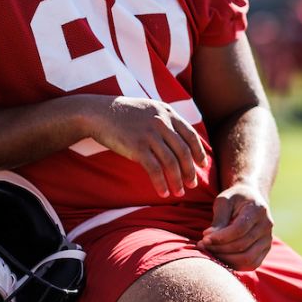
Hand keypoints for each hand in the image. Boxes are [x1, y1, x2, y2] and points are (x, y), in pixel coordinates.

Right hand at [88, 97, 208, 197]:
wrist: (98, 113)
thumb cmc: (124, 114)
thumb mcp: (150, 109)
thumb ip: (165, 120)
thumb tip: (180, 138)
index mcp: (167, 113)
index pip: (191, 135)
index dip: (199, 152)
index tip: (203, 165)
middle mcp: (161, 122)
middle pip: (184, 151)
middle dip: (190, 170)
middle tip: (193, 184)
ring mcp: (149, 135)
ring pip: (171, 163)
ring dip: (178, 181)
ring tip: (180, 192)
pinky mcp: (137, 147)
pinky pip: (154, 169)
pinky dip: (161, 183)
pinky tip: (164, 192)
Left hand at [199, 181, 273, 270]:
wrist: (251, 200)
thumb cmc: (234, 199)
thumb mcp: (224, 201)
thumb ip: (218, 219)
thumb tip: (208, 238)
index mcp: (258, 210)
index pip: (239, 229)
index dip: (220, 237)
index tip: (204, 238)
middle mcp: (267, 226)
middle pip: (242, 245)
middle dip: (219, 248)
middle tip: (202, 245)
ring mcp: (268, 240)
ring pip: (247, 258)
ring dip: (225, 259)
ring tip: (210, 252)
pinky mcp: (265, 250)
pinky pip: (251, 264)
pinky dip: (234, 265)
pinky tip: (220, 257)